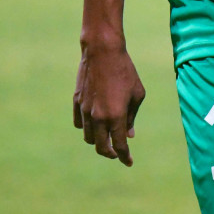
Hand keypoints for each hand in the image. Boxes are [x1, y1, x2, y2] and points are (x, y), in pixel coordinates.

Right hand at [73, 42, 145, 165]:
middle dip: (110, 153)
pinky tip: (95, 124)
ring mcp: (85, 110)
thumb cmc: (125, 71)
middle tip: (118, 152)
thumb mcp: (137, 94)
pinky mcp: (77, 102)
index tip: (129, 162)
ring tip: (108, 136)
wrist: (102, 51)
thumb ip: (132, 117)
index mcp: (116, 116)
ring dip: (99, 140)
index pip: (119, 146)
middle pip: (101, 148)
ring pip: (89, 137)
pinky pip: (80, 124)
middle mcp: (98, 117)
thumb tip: (128, 135)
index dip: (125, 157)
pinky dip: (88, 128)